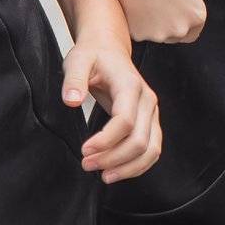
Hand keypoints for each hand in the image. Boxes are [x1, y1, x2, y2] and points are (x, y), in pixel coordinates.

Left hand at [63, 39, 162, 183]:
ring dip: (127, 168)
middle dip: (112, 158)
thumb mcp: (78, 61)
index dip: (105, 141)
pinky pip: (152, 150)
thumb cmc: (93, 55)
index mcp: (130, 85)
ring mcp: (151, 112)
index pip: (125, 121)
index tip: (84, 151)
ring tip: (103, 175)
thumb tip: (71, 101)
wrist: (109, 49)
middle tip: (86, 164)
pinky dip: (137, 166)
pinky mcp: (150, 122)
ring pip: (150, 150)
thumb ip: (74, 80)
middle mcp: (147, 100)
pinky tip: (117, 171)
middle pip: (139, 140)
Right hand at [80, 0, 206, 44]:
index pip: (193, 32)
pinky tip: (129, 0)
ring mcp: (156, 33)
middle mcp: (179, 28)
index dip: (180, 20)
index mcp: (196, 14)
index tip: (171, 9)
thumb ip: (181, 1)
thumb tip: (173, 11)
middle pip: (172, 35)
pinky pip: (135, 30)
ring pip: (152, 32)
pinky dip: (131, 19)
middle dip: (163, 22)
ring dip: (146, 21)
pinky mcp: (135, 33)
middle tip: (153, 1)